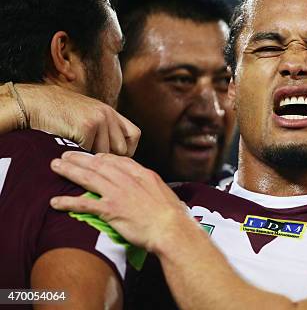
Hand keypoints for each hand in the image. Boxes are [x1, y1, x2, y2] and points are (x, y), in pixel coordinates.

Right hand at [18, 84, 139, 155]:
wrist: (37, 104)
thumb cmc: (61, 115)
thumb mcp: (89, 117)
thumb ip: (105, 130)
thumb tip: (118, 156)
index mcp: (111, 113)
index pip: (134, 135)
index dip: (128, 150)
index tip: (116, 158)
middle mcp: (108, 115)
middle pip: (121, 148)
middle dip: (109, 159)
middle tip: (93, 162)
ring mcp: (99, 120)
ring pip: (104, 153)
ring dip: (91, 157)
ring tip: (77, 150)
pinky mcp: (87, 127)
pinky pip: (89, 152)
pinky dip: (78, 154)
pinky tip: (67, 146)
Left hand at [49, 151, 192, 251]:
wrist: (171, 228)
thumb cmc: (172, 214)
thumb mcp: (164, 192)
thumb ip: (152, 187)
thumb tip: (149, 189)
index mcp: (142, 174)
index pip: (118, 160)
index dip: (102, 157)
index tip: (92, 157)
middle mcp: (128, 179)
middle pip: (99, 164)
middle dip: (80, 158)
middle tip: (66, 155)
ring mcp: (118, 193)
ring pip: (89, 177)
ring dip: (70, 171)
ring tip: (56, 167)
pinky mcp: (111, 209)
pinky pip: (84, 203)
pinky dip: (68, 201)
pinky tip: (55, 201)